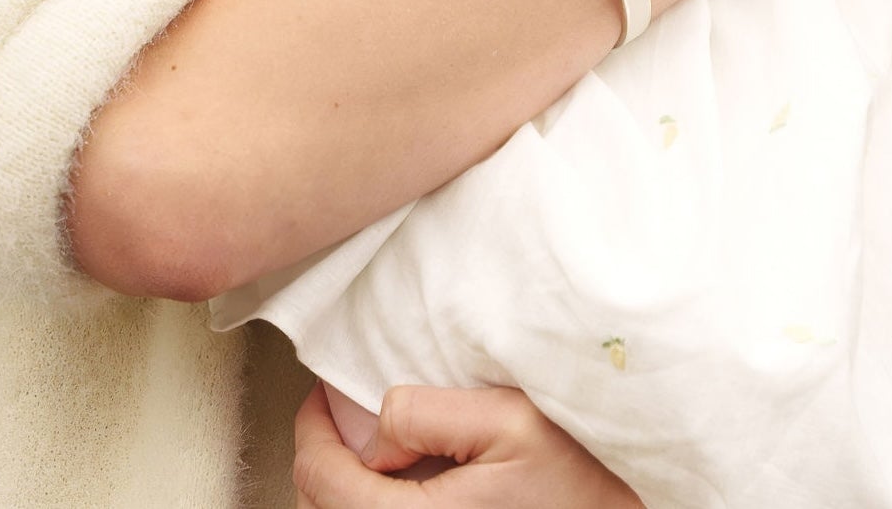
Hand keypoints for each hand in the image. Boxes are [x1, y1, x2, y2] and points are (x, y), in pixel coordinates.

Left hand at [293, 383, 642, 507]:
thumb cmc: (577, 476)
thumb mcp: (507, 420)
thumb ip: (427, 412)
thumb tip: (376, 426)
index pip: (321, 477)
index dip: (314, 425)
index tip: (324, 393)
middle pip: (325, 505)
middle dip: (328, 452)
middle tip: (347, 410)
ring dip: (350, 482)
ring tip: (378, 443)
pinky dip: (377, 502)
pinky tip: (408, 476)